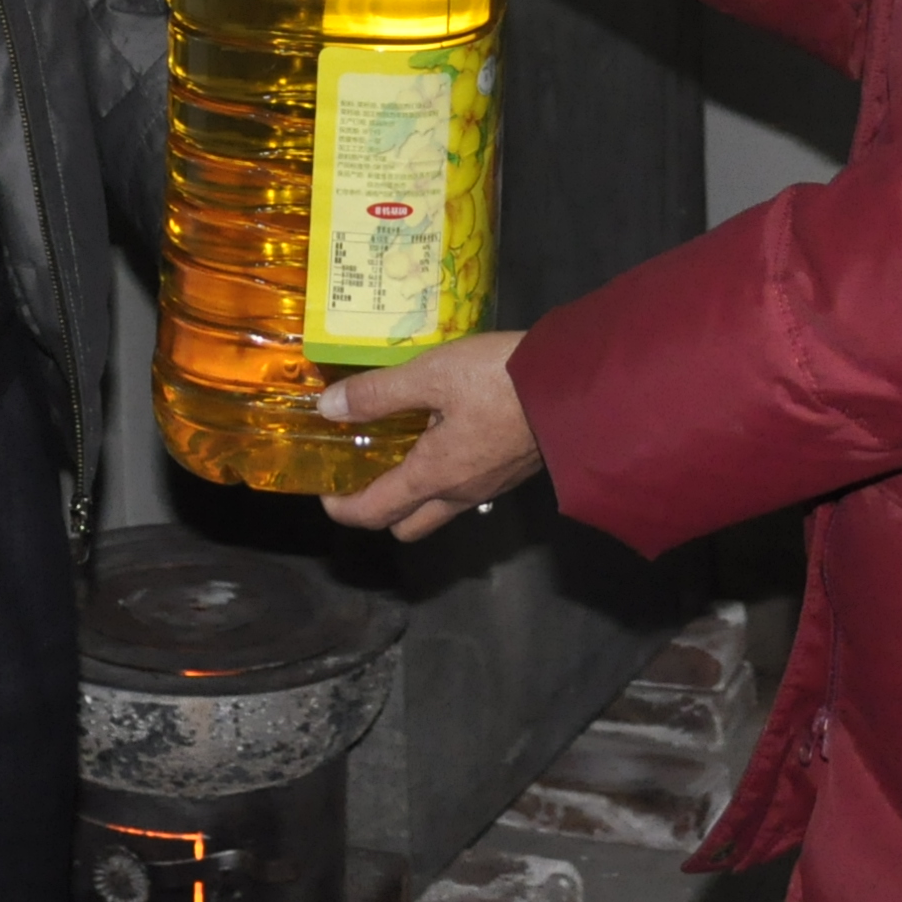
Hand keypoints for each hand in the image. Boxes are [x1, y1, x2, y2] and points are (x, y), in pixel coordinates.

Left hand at [317, 332, 541, 541]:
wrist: (576, 386)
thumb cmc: (498, 380)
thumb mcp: (431, 375)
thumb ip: (379, 393)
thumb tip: (328, 408)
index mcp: (433, 477)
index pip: (375, 512)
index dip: (343, 508)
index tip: (325, 493)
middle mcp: (460, 494)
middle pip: (408, 526)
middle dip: (379, 511)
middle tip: (364, 475)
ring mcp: (490, 488)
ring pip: (440, 510)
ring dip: (415, 496)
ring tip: (403, 452)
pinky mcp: (513, 473)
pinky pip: (468, 491)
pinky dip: (446, 478)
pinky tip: (446, 436)